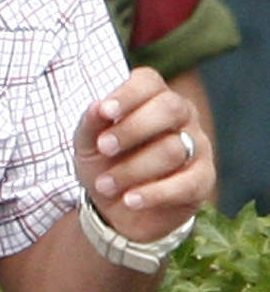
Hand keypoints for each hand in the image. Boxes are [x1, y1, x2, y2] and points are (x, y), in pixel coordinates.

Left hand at [78, 66, 210, 239]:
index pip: (148, 82)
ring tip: (104, 185)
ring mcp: (197, 145)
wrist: (118, 210)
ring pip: (172, 150)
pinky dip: (154, 194)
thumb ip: (90, 124)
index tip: (104, 111)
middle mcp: (182, 115)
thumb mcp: (88, 145)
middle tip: (104, 148)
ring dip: (131, 170)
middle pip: (169, 108)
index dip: (128, 94)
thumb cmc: (106, 164)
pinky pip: (185, 183)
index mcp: (152, 97)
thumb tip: (96, 107)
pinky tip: (130, 200)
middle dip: (132, 129)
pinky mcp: (203, 178)